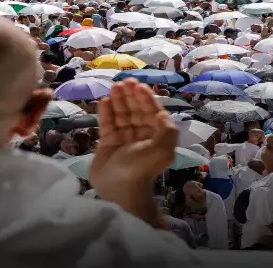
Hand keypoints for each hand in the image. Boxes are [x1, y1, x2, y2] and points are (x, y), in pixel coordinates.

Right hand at [90, 79, 176, 201]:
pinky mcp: (108, 144)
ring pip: (121, 115)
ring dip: (118, 101)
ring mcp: (124, 140)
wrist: (119, 190)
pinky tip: (105, 101)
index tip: (137, 86)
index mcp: (156, 137)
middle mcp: (141, 136)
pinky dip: (106, 112)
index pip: (152, 112)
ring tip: (113, 87)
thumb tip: (162, 113)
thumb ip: (167, 129)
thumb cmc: (142, 167)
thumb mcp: (163, 149)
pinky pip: (107, 124)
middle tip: (123, 82)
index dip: (145, 98)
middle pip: (136, 111)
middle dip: (130, 96)